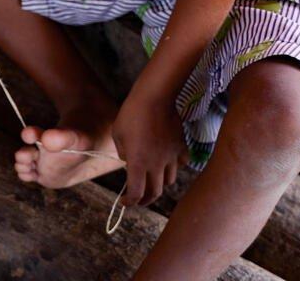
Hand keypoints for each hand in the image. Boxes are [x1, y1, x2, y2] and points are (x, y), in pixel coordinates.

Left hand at [111, 82, 189, 206]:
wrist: (154, 97)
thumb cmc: (131, 114)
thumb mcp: (118, 134)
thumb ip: (123, 153)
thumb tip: (129, 161)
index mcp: (137, 164)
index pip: (136, 193)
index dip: (130, 202)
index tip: (125, 202)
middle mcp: (156, 165)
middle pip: (154, 193)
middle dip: (145, 199)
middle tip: (139, 198)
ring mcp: (171, 157)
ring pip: (169, 180)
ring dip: (160, 183)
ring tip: (153, 179)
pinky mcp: (181, 147)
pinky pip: (181, 164)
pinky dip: (175, 167)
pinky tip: (169, 162)